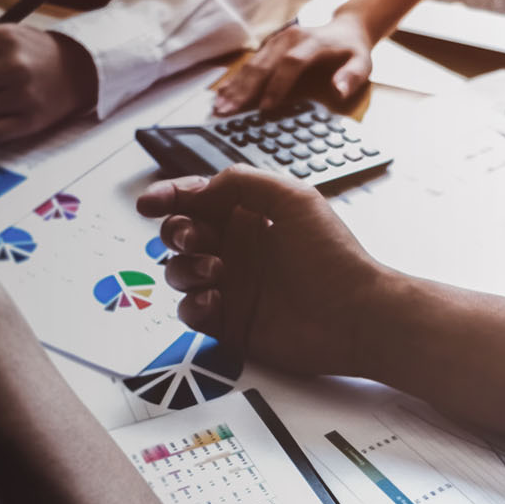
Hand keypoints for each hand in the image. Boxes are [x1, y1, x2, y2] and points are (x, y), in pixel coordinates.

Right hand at [135, 167, 388, 375]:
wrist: (355, 316)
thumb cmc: (332, 256)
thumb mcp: (291, 197)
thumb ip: (240, 181)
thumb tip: (199, 189)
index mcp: (249, 216)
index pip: (196, 200)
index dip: (168, 196)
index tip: (149, 202)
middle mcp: (237, 249)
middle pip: (179, 234)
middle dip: (176, 232)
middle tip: (195, 238)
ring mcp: (231, 286)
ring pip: (178, 272)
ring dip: (186, 268)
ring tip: (217, 271)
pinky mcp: (229, 322)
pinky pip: (189, 311)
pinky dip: (193, 304)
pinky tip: (215, 299)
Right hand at [213, 13, 374, 114]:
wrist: (345, 29)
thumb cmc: (352, 51)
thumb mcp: (363, 63)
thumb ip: (352, 76)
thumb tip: (339, 90)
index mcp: (312, 42)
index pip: (291, 64)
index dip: (277, 86)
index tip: (266, 108)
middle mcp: (289, 38)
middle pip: (263, 64)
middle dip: (244, 90)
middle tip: (228, 112)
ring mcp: (276, 40)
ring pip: (252, 64)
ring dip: (234, 87)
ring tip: (219, 107)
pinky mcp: (268, 45)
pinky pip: (249, 63)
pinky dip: (235, 80)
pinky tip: (222, 94)